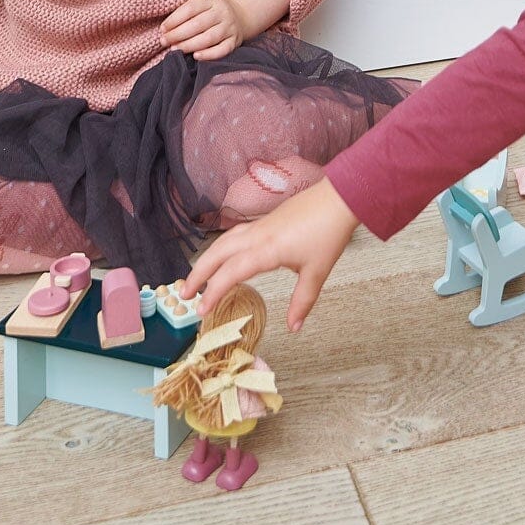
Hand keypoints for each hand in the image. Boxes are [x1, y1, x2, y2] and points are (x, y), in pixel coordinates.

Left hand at [160, 0, 245, 60]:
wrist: (238, 17)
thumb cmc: (210, 14)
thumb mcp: (200, 7)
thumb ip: (184, 16)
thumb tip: (164, 31)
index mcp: (211, 0)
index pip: (190, 9)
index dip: (174, 20)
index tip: (162, 29)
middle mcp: (222, 12)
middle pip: (198, 24)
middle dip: (178, 34)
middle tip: (164, 41)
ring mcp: (229, 27)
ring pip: (208, 38)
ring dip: (189, 45)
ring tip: (175, 49)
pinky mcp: (234, 41)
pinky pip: (222, 50)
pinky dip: (208, 54)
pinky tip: (195, 56)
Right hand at [181, 178, 357, 329]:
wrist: (340, 197)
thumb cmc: (329, 233)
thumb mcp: (316, 272)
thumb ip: (302, 301)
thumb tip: (294, 327)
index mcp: (266, 250)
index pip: (230, 273)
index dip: (213, 293)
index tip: (200, 311)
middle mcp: (257, 235)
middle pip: (218, 253)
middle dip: (198, 273)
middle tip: (184, 294)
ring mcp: (260, 225)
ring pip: (225, 241)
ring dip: (208, 258)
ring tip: (197, 276)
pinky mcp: (266, 220)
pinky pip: (235, 234)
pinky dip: (222, 247)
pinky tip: (224, 255)